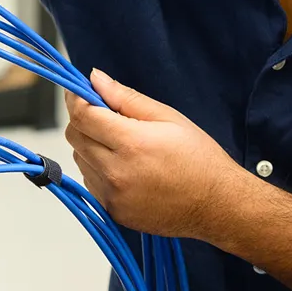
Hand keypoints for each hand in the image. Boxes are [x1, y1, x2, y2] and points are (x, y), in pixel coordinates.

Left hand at [64, 69, 253, 241]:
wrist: (217, 206)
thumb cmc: (199, 159)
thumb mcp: (168, 118)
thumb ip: (126, 98)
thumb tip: (95, 79)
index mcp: (131, 143)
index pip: (82, 115)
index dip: (75, 98)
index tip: (78, 90)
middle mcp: (116, 172)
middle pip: (74, 136)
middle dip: (84, 120)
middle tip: (105, 115)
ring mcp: (112, 195)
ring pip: (79, 159)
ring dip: (90, 146)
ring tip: (122, 146)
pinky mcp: (112, 211)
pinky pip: (90, 181)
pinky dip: (98, 169)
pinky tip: (125, 168)